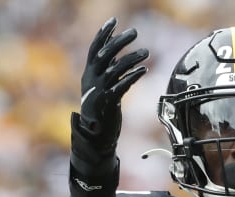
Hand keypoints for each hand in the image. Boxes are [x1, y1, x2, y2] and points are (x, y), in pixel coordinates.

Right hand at [78, 17, 147, 153]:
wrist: (95, 137)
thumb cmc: (101, 112)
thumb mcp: (102, 88)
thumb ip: (108, 73)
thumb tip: (116, 58)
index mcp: (89, 74)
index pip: (95, 49)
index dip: (103, 34)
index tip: (114, 21)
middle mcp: (91, 80)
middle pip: (104, 55)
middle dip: (119, 41)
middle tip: (135, 32)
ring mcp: (99, 91)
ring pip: (115, 69)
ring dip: (131, 58)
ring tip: (146, 52)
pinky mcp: (108, 103)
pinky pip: (121, 86)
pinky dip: (132, 76)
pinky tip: (143, 70)